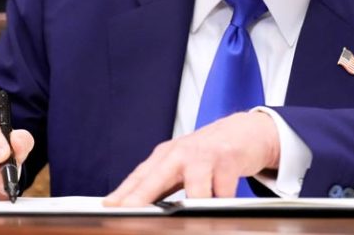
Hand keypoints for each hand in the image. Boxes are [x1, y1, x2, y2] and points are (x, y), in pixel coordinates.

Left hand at [104, 111, 279, 206]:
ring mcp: (204, 155)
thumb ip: (162, 185)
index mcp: (166, 155)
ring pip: (195, 190)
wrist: (244, 130)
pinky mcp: (228, 159)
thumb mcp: (181, 164)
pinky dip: (221, 202)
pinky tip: (221, 204)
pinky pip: (223, 192)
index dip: (123, 193)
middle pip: (157, 178)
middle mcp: (181, 153)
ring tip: (190, 222)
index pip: (139, 176)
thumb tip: (136, 209)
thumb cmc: (209, 152)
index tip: (108, 207)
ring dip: (194, 207)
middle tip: (128, 211)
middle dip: (141, 197)